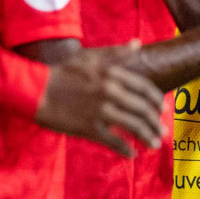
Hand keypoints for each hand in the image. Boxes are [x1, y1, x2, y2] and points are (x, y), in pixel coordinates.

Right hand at [38, 42, 167, 155]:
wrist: (37, 90)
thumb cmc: (63, 72)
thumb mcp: (90, 57)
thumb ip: (116, 53)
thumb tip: (137, 44)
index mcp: (113, 74)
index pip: (145, 89)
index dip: (157, 101)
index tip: (163, 109)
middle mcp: (111, 92)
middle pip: (143, 110)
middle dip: (156, 122)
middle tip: (162, 131)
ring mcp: (101, 111)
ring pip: (134, 127)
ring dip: (147, 137)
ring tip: (154, 145)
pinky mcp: (89, 128)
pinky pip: (114, 142)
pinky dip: (126, 150)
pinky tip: (132, 154)